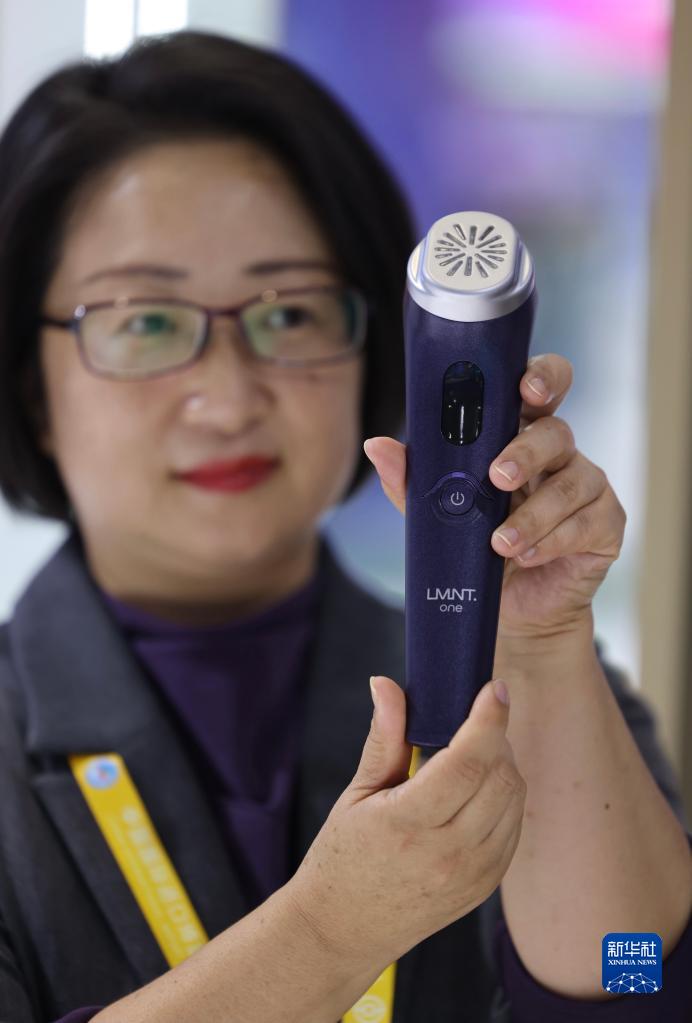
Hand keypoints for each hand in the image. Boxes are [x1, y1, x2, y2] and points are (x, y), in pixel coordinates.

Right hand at [288, 676, 525, 969]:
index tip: (494, 688)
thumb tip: (384, 683)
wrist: (344, 930)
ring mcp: (473, 874)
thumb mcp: (356, 793)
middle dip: (494, 736)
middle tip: (470, 721)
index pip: (465, 762)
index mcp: (408, 824)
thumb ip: (384, 736)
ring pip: (514, 798)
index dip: (487, 720)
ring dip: (502, 764)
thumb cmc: (343, 857)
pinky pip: (513, 825)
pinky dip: (504, 796)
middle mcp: (448, 853)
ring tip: (470, 754)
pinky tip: (476, 789)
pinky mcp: (486, 886)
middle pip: (499, 776)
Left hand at [363, 354, 626, 642]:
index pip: (540, 389)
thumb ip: (414, 481)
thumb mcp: (441, 516)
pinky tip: (525, 556)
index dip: (541, 377)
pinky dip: (552, 541)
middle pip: (556, 431)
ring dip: (532, 514)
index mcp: (519, 435)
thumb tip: (377, 446)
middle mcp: (558, 454)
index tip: (526, 388)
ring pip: (570, 483)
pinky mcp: (606, 523)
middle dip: (526, 451)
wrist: (511, 611)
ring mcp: (587, 486)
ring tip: (499, 543)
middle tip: (497, 478)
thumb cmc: (478, 550)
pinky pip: (586, 523)